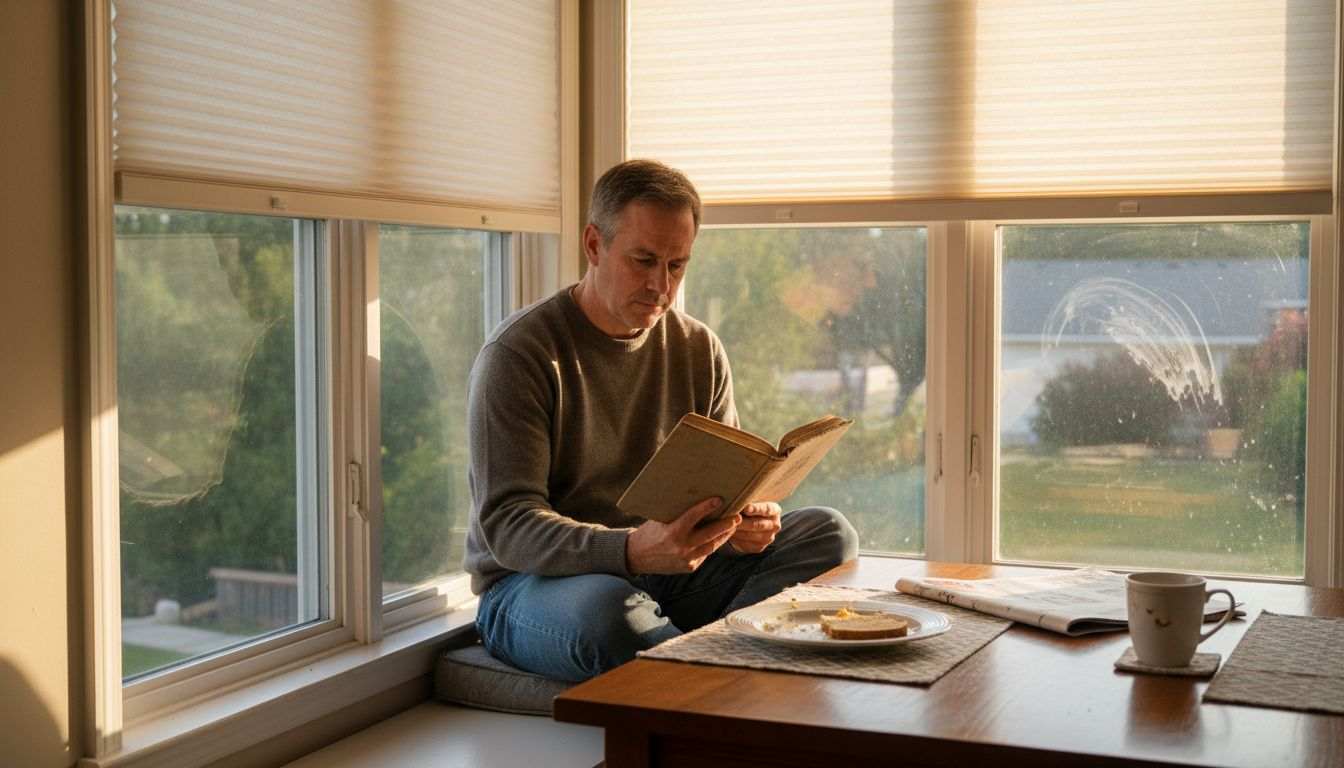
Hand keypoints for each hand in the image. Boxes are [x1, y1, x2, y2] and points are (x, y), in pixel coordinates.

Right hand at [625, 497, 740, 574]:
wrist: (637, 557)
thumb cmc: (650, 533)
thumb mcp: (661, 521)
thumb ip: (678, 516)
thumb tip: (697, 503)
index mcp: (672, 532)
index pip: (694, 517)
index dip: (708, 507)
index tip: (720, 499)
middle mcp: (681, 547)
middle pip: (710, 534)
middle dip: (726, 525)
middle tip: (737, 516)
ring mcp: (686, 559)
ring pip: (712, 546)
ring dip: (724, 536)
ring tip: (733, 526)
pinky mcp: (689, 567)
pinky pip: (704, 554)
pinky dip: (711, 545)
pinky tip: (718, 538)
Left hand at [727, 501, 781, 553]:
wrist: (753, 523)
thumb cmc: (751, 508)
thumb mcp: (753, 501)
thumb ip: (748, 500)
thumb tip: (736, 499)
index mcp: (775, 511)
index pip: (766, 509)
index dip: (756, 509)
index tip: (746, 508)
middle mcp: (774, 525)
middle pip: (756, 524)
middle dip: (741, 521)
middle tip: (728, 518)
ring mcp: (768, 538)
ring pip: (749, 535)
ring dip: (736, 530)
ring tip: (724, 525)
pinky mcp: (759, 547)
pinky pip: (745, 544)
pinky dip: (735, 539)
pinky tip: (727, 533)